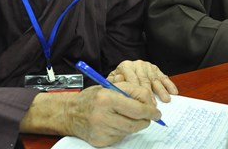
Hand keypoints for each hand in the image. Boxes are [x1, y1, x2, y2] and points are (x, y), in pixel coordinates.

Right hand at [20, 83, 160, 146]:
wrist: (70, 113)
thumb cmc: (94, 97)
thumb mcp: (112, 86)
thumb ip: (133, 91)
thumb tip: (151, 102)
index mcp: (107, 99)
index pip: (137, 109)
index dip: (151, 112)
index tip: (157, 113)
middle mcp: (103, 116)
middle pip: (136, 123)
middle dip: (146, 120)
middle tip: (149, 116)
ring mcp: (101, 131)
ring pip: (130, 131)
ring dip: (135, 125)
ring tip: (129, 116)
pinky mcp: (100, 141)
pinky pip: (120, 137)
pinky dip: (123, 130)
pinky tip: (116, 123)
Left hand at [108, 60, 177, 102]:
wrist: (124, 70)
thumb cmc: (118, 80)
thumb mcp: (113, 81)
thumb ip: (114, 83)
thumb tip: (118, 84)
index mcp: (126, 66)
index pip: (133, 80)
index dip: (138, 93)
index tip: (142, 104)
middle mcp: (137, 64)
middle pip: (145, 80)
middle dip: (150, 94)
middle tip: (154, 106)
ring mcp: (147, 66)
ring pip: (155, 79)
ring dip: (161, 90)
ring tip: (166, 99)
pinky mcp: (155, 68)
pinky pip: (163, 77)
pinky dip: (169, 85)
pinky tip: (173, 92)